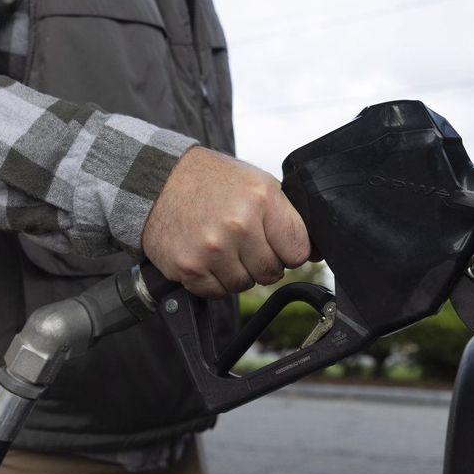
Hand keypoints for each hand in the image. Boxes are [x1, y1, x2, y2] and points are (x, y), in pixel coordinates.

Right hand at [142, 147, 311, 297]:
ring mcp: (213, 248)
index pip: (298, 251)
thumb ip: (287, 217)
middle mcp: (239, 224)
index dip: (288, 250)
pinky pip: (217, 292)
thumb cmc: (211, 181)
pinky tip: (205, 256)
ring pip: (245, 285)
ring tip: (221, 246)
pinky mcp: (190, 267)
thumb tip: (315, 253)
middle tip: (242, 242)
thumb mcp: (257, 184)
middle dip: (261, 262)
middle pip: (272, 272)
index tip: (275, 243)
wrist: (158, 181)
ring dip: (236, 272)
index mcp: (263, 199)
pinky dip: (213, 280)